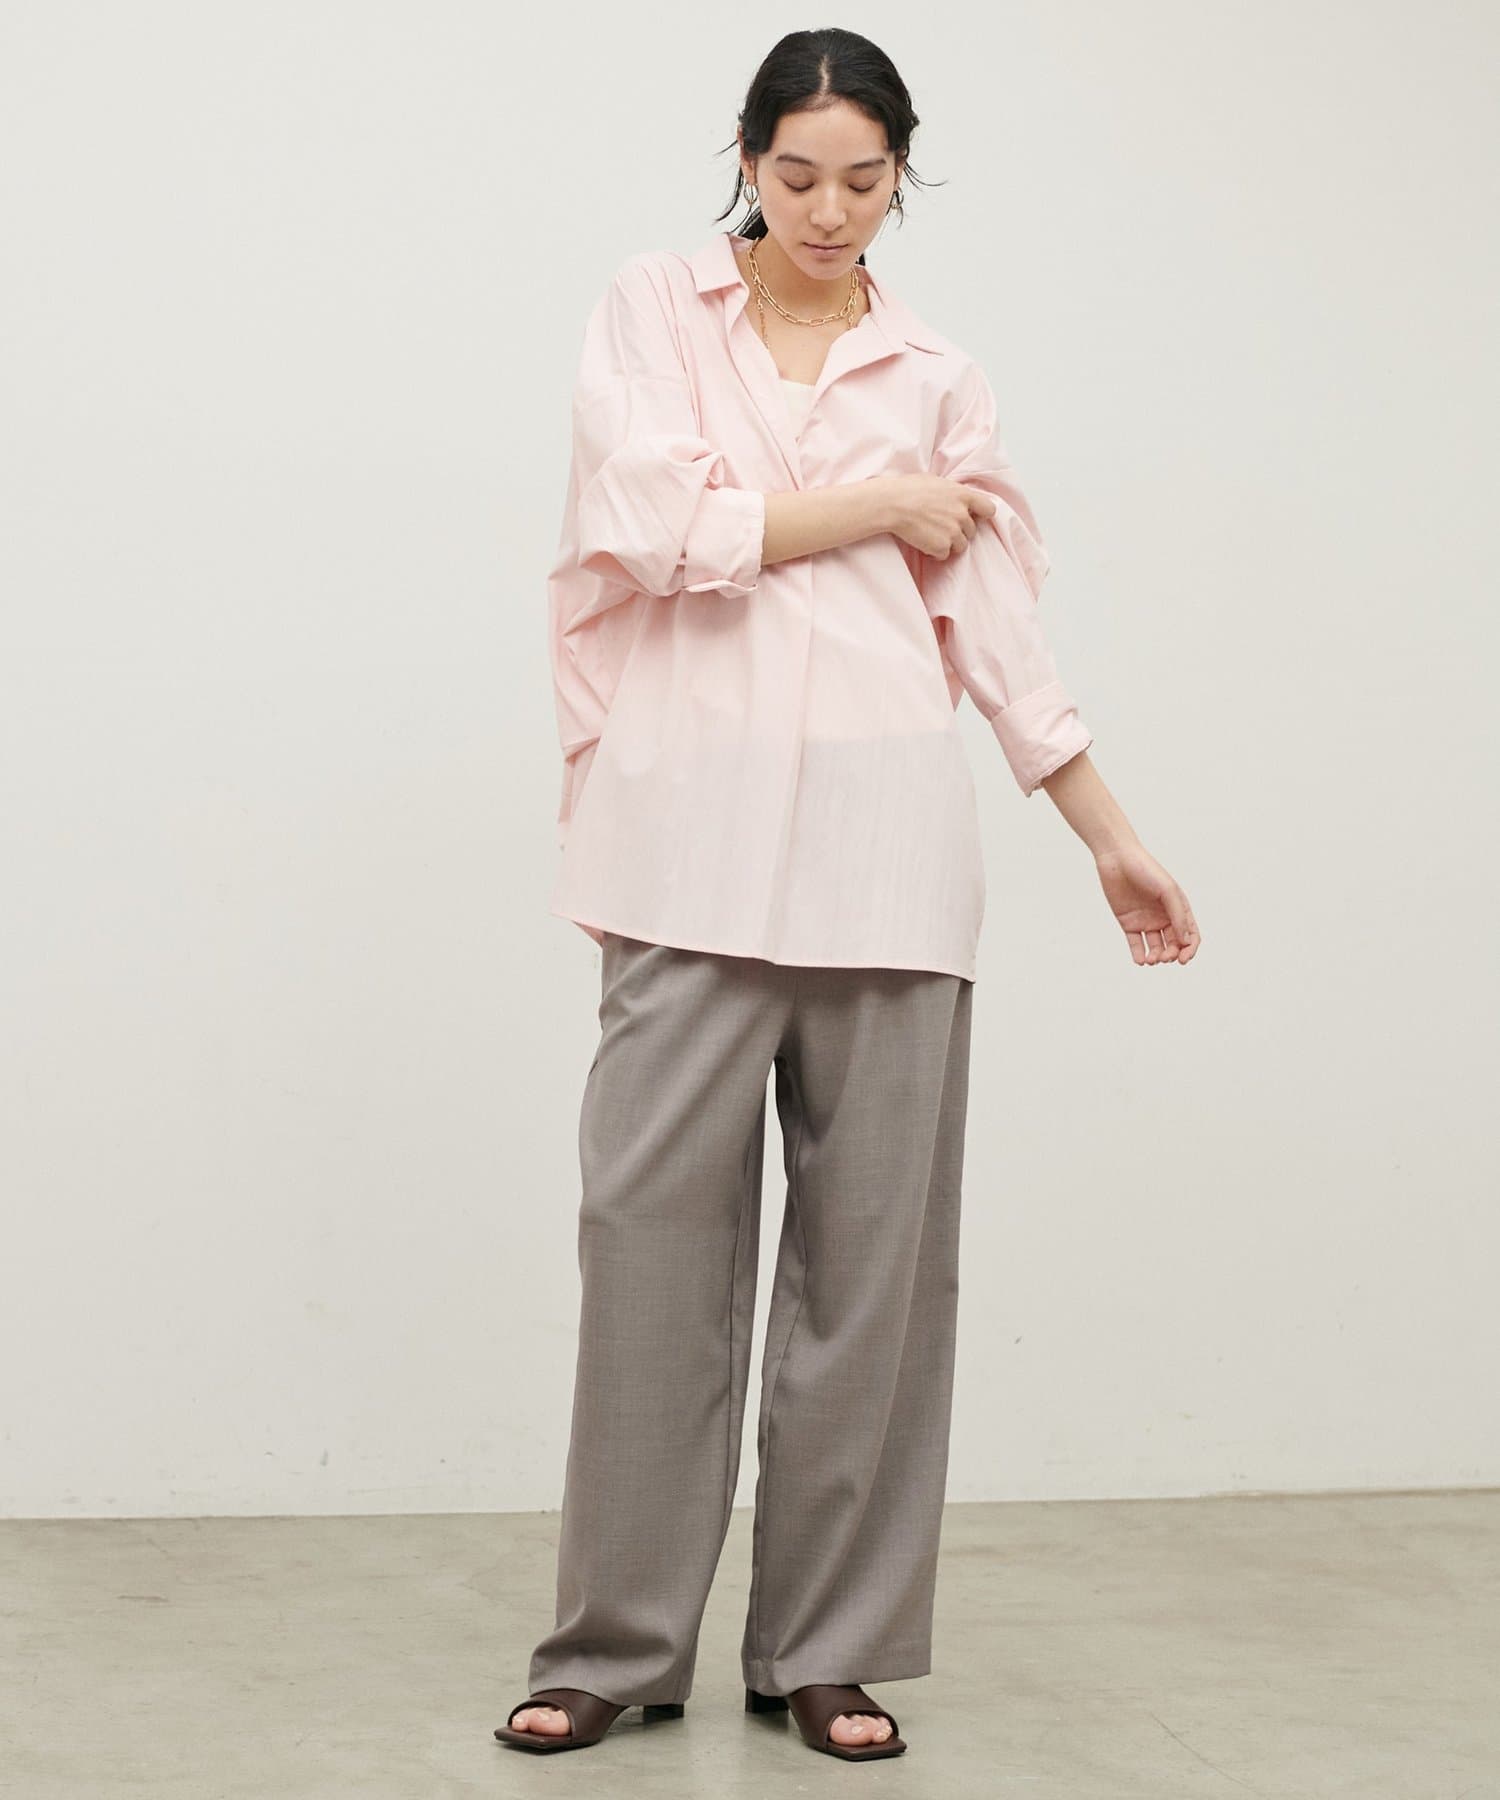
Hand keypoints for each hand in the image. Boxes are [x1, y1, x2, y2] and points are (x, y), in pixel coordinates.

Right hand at [880, 473, 996, 558]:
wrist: (892, 504)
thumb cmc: (909, 489)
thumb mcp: (937, 481)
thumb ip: (953, 492)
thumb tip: (957, 497)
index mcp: (963, 495)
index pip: (989, 509)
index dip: (981, 514)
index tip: (973, 517)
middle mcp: (962, 514)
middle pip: (972, 531)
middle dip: (959, 531)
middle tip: (941, 527)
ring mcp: (953, 532)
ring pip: (961, 546)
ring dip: (949, 543)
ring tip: (932, 535)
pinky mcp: (942, 546)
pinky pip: (944, 555)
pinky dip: (935, 552)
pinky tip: (924, 542)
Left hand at [1094, 843, 1200, 965]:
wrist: (1117, 859)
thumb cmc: (1146, 870)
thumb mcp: (1168, 891)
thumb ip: (1178, 916)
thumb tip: (1186, 942)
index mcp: (1178, 908)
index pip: (1190, 934)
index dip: (1189, 949)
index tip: (1183, 959)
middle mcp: (1164, 916)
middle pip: (1173, 944)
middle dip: (1171, 954)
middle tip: (1165, 957)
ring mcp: (1146, 920)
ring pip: (1155, 947)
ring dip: (1156, 957)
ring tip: (1152, 960)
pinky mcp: (1128, 923)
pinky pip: (1136, 944)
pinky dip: (1139, 955)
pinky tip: (1141, 960)